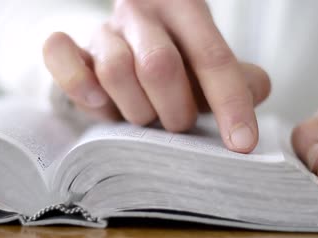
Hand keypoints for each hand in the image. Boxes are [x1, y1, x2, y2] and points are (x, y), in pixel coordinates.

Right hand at [42, 0, 269, 152]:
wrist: (123, 49)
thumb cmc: (174, 64)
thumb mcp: (208, 69)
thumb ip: (237, 78)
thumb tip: (257, 89)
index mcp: (184, 9)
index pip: (213, 57)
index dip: (230, 103)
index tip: (241, 144)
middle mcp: (142, 12)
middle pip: (159, 65)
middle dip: (173, 111)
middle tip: (176, 124)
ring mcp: (103, 28)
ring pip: (115, 70)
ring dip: (135, 109)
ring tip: (143, 115)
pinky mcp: (69, 45)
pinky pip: (60, 55)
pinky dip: (80, 84)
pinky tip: (99, 101)